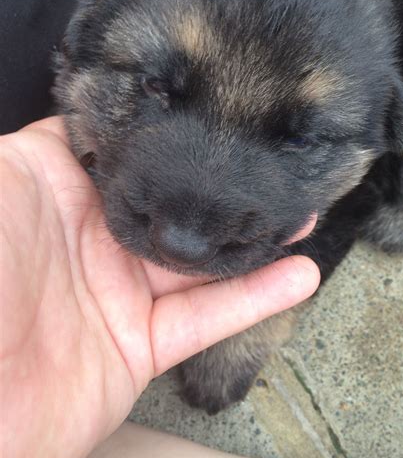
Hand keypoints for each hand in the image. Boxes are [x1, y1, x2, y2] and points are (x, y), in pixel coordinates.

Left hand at [0, 117, 318, 457]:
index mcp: (60, 198)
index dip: (172, 136)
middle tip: (272, 164)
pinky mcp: (140, 347)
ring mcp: (120, 296)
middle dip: (223, 187)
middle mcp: (96, 242)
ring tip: (300, 214)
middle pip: (174, 207)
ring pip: (200, 262)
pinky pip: (206, 318)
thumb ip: (47, 143)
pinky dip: (255, 300)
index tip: (218, 110)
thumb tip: (92, 109)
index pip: (128, 158)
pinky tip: (298, 276)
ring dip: (252, 240)